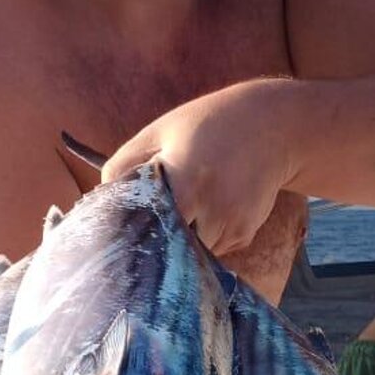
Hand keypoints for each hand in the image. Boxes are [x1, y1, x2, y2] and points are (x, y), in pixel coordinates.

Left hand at [101, 82, 293, 256]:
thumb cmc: (207, 124)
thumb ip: (123, 165)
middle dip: (156, 239)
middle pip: (168, 246)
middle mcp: (212, 209)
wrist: (273, 126)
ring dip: (180, 238)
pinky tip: (211, 205)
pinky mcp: (244, 234)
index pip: (148, 227)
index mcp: (186, 181)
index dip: (133, 232)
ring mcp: (232, 225)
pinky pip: (212, 247)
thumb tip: (101, 202)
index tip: (122, 233)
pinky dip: (203, 234)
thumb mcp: (160, 132)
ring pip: (190, 251)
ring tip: (187, 204)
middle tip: (147, 226)